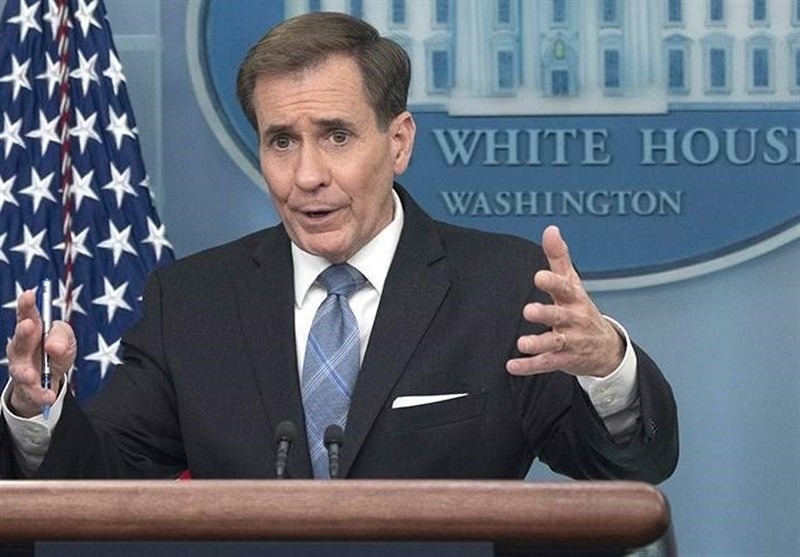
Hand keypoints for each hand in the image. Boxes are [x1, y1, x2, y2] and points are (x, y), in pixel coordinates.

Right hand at [6, 290, 75, 417]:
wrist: (52, 378)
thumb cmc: (57, 350)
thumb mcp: (66, 339)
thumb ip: (62, 337)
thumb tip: (53, 346)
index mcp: (33, 329)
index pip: (27, 314)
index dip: (26, 305)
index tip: (29, 294)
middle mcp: (22, 347)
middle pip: (19, 339)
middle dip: (22, 332)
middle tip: (28, 325)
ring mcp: (21, 367)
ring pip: (20, 369)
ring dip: (25, 371)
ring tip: (31, 375)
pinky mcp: (27, 387)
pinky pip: (32, 391)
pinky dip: (40, 394)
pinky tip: (48, 396)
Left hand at [506, 226, 623, 377]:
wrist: (606, 348)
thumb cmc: (581, 310)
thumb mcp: (573, 283)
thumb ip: (559, 258)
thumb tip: (550, 229)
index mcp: (574, 299)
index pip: (565, 288)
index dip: (553, 282)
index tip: (539, 276)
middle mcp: (574, 320)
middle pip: (560, 316)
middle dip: (546, 314)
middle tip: (529, 310)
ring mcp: (570, 341)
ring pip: (555, 343)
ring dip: (538, 343)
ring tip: (523, 343)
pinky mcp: (564, 360)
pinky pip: (547, 363)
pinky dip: (530, 366)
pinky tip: (513, 366)